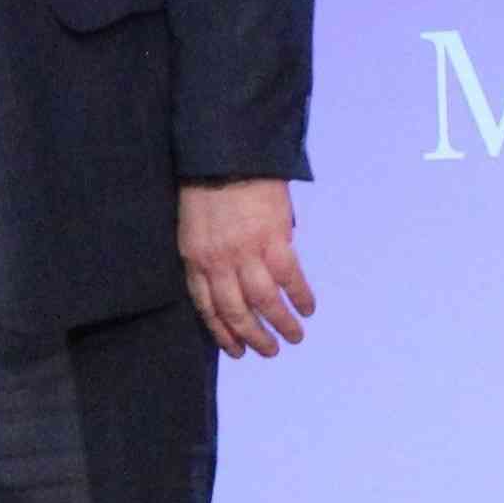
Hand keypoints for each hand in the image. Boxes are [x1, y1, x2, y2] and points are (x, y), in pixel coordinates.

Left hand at [178, 178, 313, 358]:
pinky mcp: (273, 239)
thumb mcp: (195, 223)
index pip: (207, 306)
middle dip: (254, 337)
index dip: (223, 332)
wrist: (228, 152)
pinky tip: (308, 307)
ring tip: (294, 337)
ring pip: (265, 302)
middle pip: (237, 311)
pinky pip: (289, 278)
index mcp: (195, 258)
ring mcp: (246, 252)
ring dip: (281, 324)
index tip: (236, 350)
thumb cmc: (207, 181)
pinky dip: (300, 296)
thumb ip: (210, 252)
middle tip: (269, 351)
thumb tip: (236, 275)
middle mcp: (218, 262)